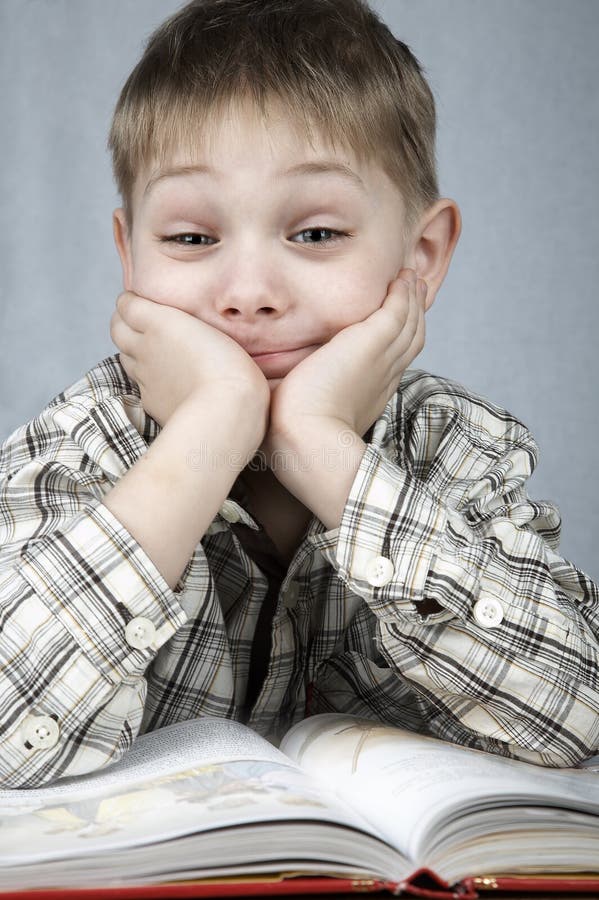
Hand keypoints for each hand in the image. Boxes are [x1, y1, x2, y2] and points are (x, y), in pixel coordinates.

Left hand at [109, 292, 269, 427]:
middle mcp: (145, 347)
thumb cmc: (231, 369)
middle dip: (122, 321)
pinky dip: (145, 378)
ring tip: (147, 348)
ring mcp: (145, 376)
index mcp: (160, 322)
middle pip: (117, 329)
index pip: (127, 304)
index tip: (140, 299)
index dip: (130, 300)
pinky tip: (161, 380)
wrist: (223, 413)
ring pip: (124, 357)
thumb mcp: (220, 332)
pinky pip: (139, 384)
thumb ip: (197, 326)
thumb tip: (188, 328)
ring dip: (131, 349)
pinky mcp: (150, 401)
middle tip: (136, 320)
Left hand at [266, 268, 426, 444]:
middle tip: (414, 291)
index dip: (396, 341)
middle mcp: (382, 377)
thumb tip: (266, 388)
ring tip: (410, 278)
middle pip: (408, 339)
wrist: (308, 442)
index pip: (390, 361)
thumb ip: (291, 395)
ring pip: (408, 323)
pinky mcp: (372, 342)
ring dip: (412, 299)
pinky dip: (403, 294)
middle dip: (413, 314)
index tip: (393, 326)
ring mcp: (381, 359)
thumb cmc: (294, 437)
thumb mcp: (298, 411)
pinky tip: (401, 278)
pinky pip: (398, 311)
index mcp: (369, 394)